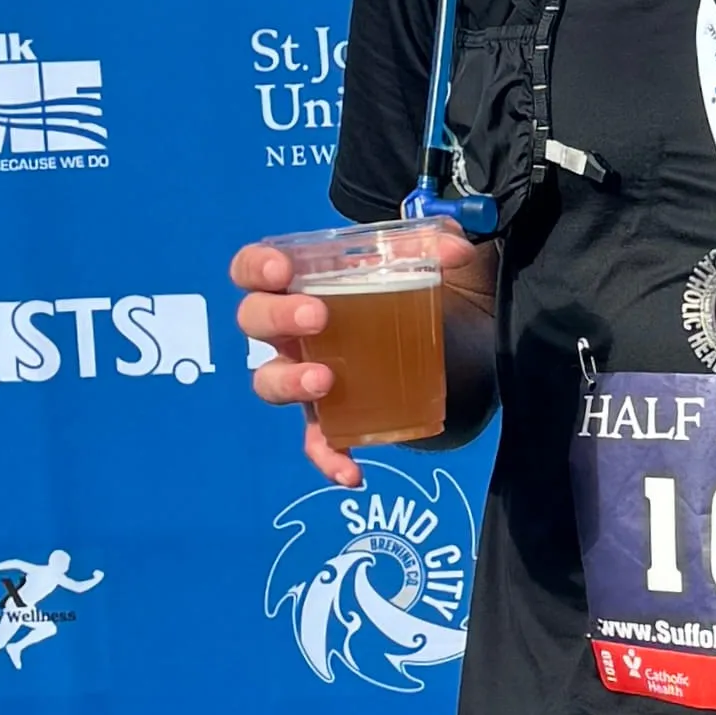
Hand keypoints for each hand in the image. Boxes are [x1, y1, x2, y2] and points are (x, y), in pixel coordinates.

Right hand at [231, 224, 493, 490]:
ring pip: (270, 381)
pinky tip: (351, 472)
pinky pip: (318, 442)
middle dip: (276, 318)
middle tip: (317, 317)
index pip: (253, 270)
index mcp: (304, 282)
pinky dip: (328, 458)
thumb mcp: (432, 258)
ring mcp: (311, 376)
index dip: (256, 267)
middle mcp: (295, 330)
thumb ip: (441, 242)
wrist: (462, 346)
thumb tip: (454, 251)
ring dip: (289, 381)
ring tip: (324, 380)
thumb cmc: (424, 291)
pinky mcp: (336, 416)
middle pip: (253, 320)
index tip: (283, 269)